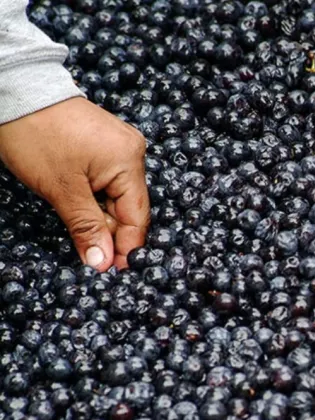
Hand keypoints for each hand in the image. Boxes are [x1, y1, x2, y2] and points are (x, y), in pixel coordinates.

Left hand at [0, 97, 149, 270]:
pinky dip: (96, 198)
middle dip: (111, 233)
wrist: (15, 90)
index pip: (137, 217)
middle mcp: (133, 152)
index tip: (113, 273)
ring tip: (81, 231)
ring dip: (101, 217)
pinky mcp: (107, 144)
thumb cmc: (36, 135)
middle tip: (92, 259)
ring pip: (117, 196)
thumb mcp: (61, 190)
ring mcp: (121, 146)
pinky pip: (109, 181)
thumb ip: (87, 228)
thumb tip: (102, 263)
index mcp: (130, 162)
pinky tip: (80, 206)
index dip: (126, 248)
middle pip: (129, 207)